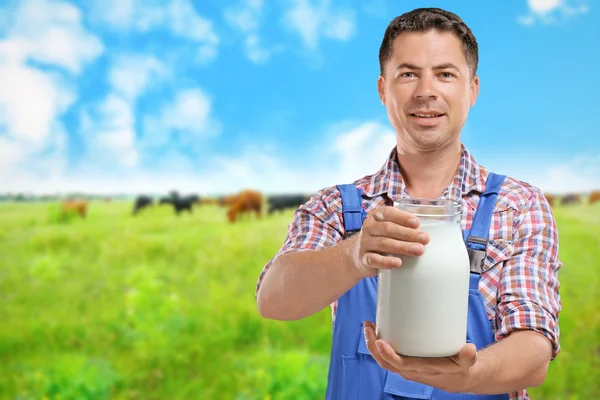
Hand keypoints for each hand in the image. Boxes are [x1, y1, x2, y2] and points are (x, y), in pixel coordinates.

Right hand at [351, 206, 429, 277]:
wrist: (357, 256)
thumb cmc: (380, 239)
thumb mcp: (387, 228)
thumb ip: (403, 225)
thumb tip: (431, 227)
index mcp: (376, 216)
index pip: (388, 213)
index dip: (402, 217)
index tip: (416, 223)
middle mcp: (369, 228)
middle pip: (388, 229)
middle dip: (408, 234)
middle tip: (424, 238)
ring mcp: (365, 243)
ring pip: (383, 243)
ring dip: (402, 247)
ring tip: (418, 250)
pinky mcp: (364, 259)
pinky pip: (374, 259)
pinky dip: (386, 261)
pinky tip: (398, 262)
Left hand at [363, 321, 477, 392]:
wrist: (460, 378)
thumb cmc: (461, 367)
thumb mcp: (467, 362)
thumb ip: (468, 356)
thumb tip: (469, 349)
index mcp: (422, 370)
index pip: (400, 365)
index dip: (388, 354)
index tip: (379, 341)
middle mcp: (411, 371)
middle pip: (385, 362)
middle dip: (372, 345)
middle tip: (368, 326)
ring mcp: (406, 367)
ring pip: (383, 360)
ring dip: (372, 344)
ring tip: (368, 326)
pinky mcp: (405, 362)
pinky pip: (387, 357)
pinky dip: (378, 345)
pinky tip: (377, 331)